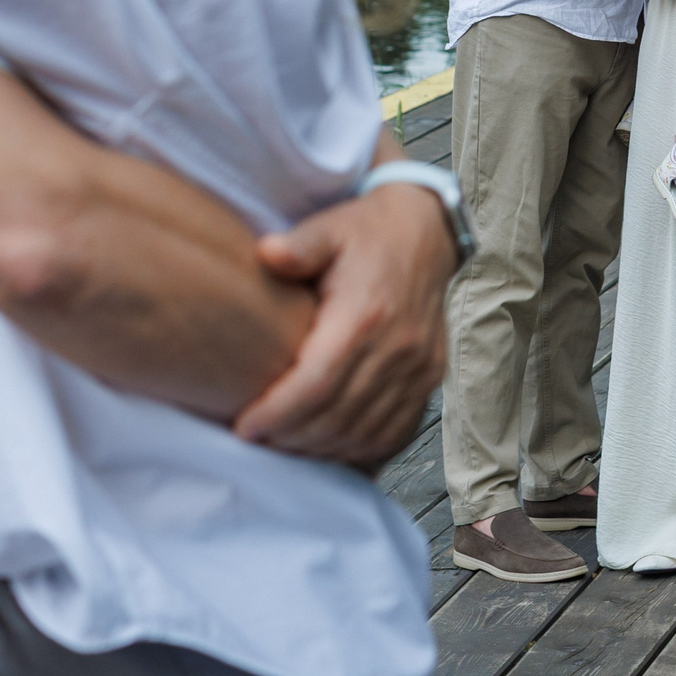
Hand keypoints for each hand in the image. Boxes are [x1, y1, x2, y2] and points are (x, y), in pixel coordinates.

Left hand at [234, 183, 457, 468]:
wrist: (427, 232)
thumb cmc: (368, 233)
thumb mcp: (328, 228)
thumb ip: (298, 244)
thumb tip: (267, 253)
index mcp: (365, 315)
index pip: (318, 383)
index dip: (280, 413)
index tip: (246, 427)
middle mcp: (397, 348)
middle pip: (338, 417)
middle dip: (292, 437)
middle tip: (257, 439)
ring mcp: (418, 368)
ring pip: (365, 432)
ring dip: (321, 448)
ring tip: (284, 444)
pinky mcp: (428, 378)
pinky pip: (394, 432)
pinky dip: (358, 448)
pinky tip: (328, 445)